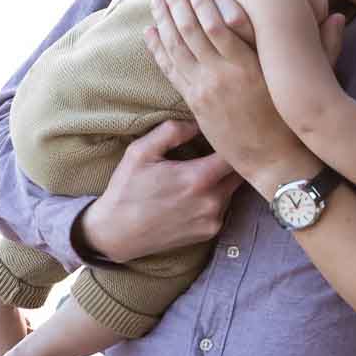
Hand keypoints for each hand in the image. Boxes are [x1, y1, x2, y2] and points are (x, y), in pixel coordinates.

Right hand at [78, 119, 240, 263]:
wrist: (116, 234)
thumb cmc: (126, 190)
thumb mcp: (141, 151)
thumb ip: (173, 130)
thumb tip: (199, 121)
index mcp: (199, 178)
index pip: (237, 153)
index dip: (235, 140)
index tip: (228, 131)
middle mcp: (212, 201)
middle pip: (240, 172)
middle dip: (232, 158)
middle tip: (218, 147)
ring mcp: (213, 219)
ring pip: (233, 189)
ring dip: (224, 178)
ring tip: (204, 168)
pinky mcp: (209, 232)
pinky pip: (224, 206)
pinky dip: (217, 196)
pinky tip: (196, 191)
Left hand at [145, 0, 315, 189]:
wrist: (274, 160)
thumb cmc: (295, 121)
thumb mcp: (312, 82)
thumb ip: (325, 46)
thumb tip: (337, 15)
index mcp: (251, 66)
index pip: (223, 24)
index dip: (210, 2)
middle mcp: (224, 75)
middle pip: (194, 30)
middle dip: (182, 4)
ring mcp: (205, 90)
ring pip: (177, 47)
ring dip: (166, 20)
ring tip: (160, 0)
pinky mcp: (195, 103)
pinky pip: (170, 70)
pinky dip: (158, 49)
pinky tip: (151, 31)